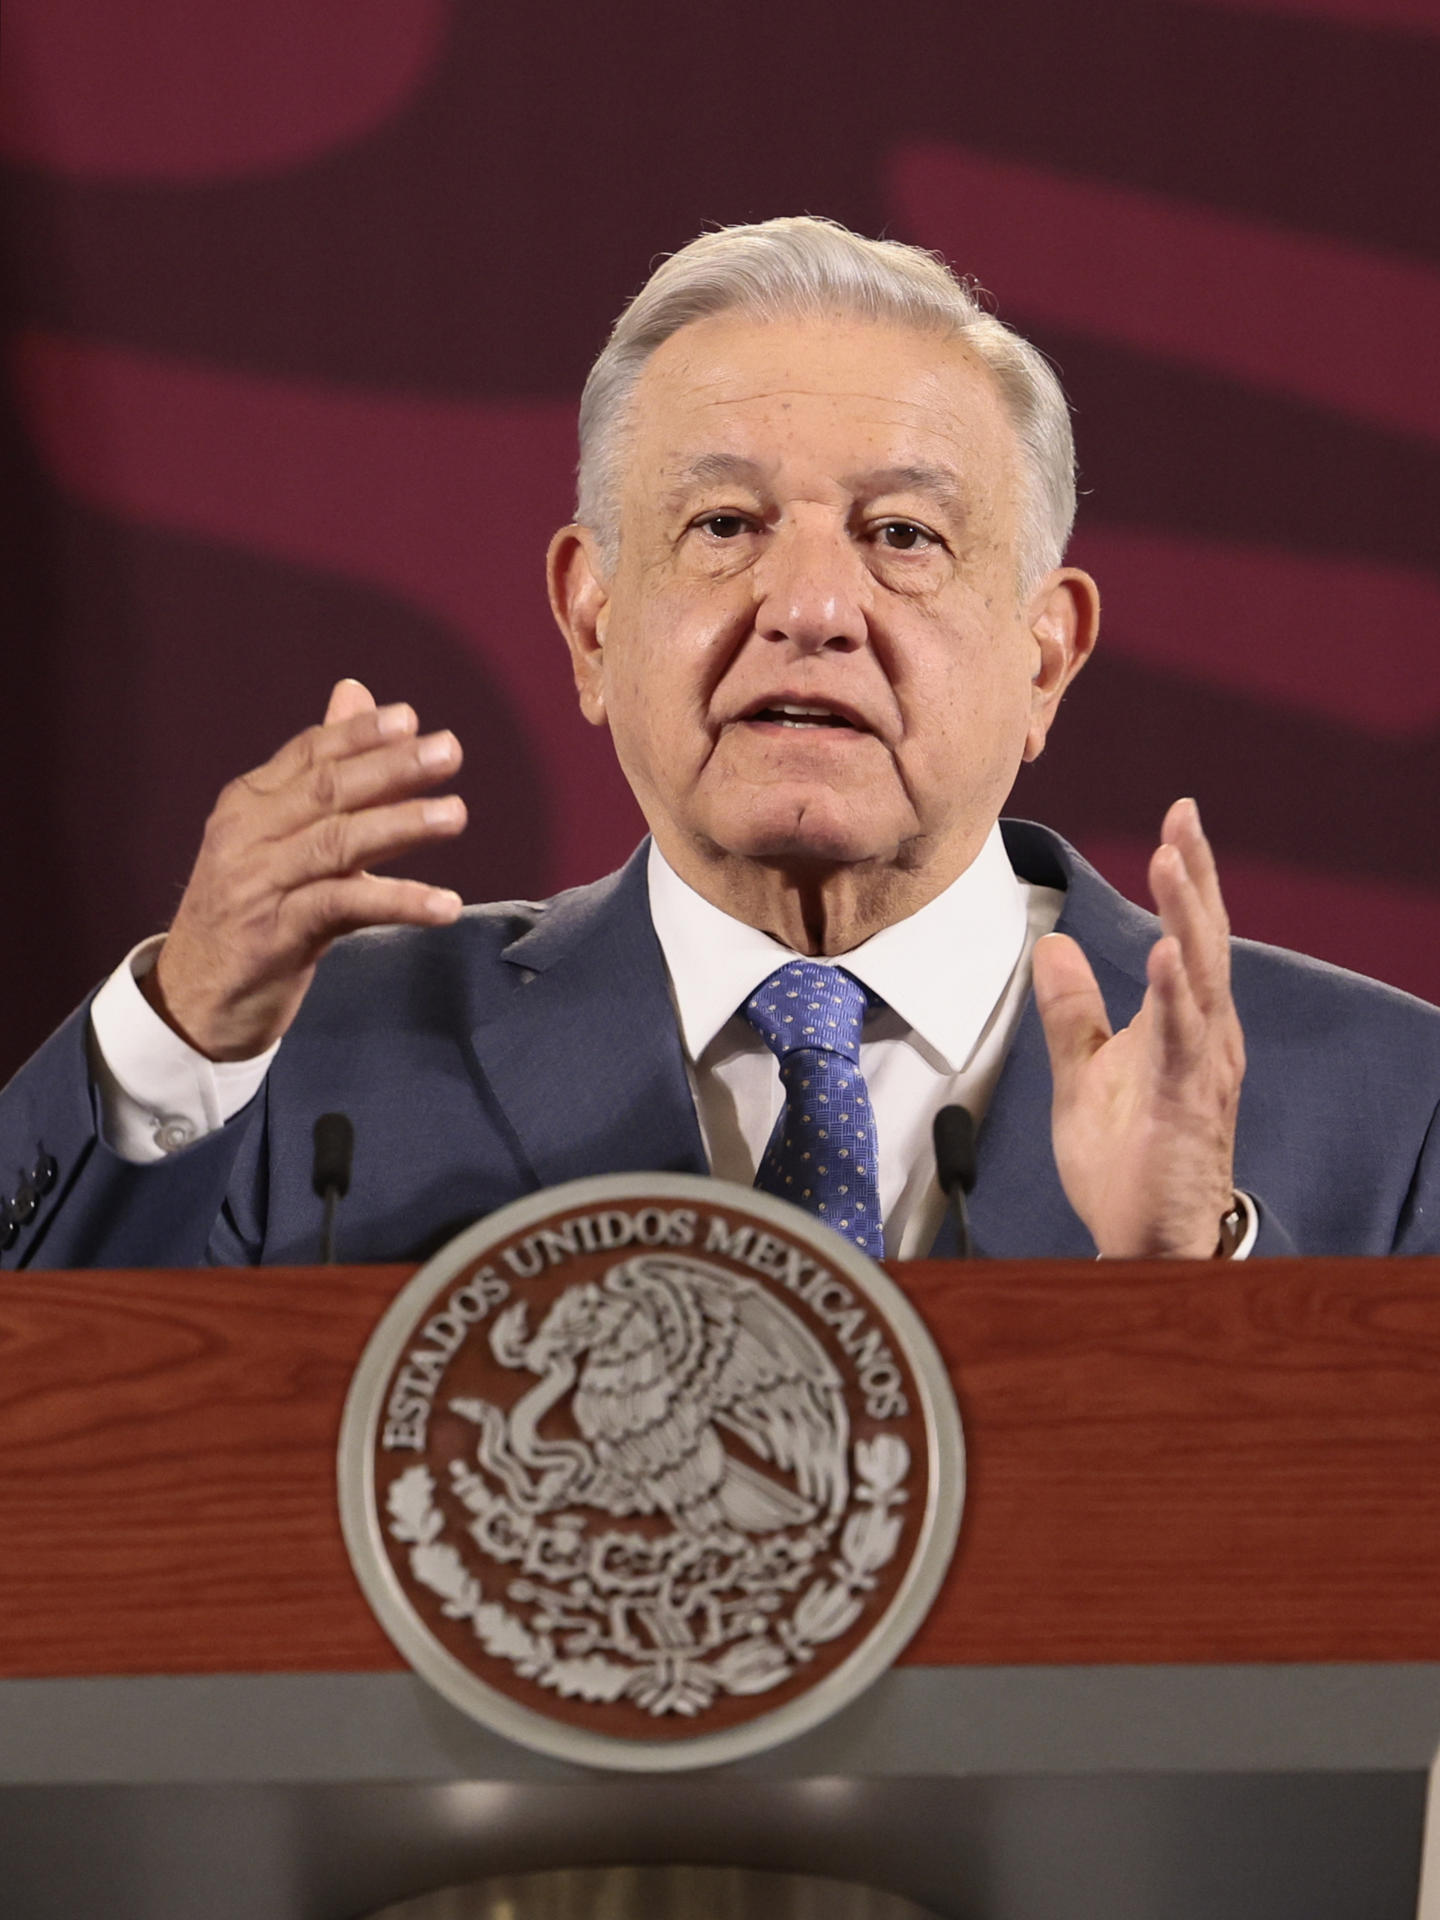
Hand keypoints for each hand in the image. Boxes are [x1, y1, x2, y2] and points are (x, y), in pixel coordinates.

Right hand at [144, 679, 466, 1059]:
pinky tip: (444, 904)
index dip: (359, 735)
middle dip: (391, 768)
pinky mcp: (275, 934)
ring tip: (455, 814)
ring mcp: (258, 884)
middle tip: (448, 751)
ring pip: (337, 843)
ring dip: (401, 825)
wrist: (194, 999)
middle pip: (327, 790)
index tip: (410, 719)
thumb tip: (354, 691)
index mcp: (248, 804)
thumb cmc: (250, 909)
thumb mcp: (277, 836)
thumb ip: (320, 768)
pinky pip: (344, 907)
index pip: (309, 754)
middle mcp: (247, 836)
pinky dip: (397, 902)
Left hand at [1032, 798, 1245, 1257]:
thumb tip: (1052, 944)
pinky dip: (1173, 994)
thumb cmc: (1127, 1162)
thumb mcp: (1084, 1072)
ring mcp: (1201, 1068)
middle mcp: (1206, 1035)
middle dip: (1194, 876)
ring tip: (1171, 861)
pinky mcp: (1187, 1104)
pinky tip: (1162, 954)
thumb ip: (1071, 1010)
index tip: (1177, 818)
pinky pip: (1183, 1040)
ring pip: (1199, 977)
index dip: (1187, 877)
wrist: (1145, 1241)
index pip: (1188, 933)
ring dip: (1184, 917)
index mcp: (1184, 1021)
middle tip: (1182, 818)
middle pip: (1204, 940)